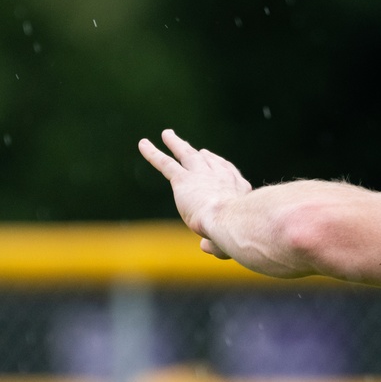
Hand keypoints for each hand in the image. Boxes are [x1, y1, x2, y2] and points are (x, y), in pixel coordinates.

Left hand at [138, 129, 251, 257]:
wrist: (230, 220)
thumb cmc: (237, 233)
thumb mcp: (229, 243)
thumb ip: (216, 246)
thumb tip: (204, 246)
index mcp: (238, 190)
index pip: (229, 175)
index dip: (222, 169)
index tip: (217, 165)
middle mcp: (221, 177)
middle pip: (210, 161)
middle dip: (203, 154)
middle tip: (199, 149)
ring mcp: (201, 175)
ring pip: (186, 154)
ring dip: (176, 144)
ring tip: (167, 134)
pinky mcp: (182, 179)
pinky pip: (164, 163)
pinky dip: (152, 153)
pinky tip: (142, 144)